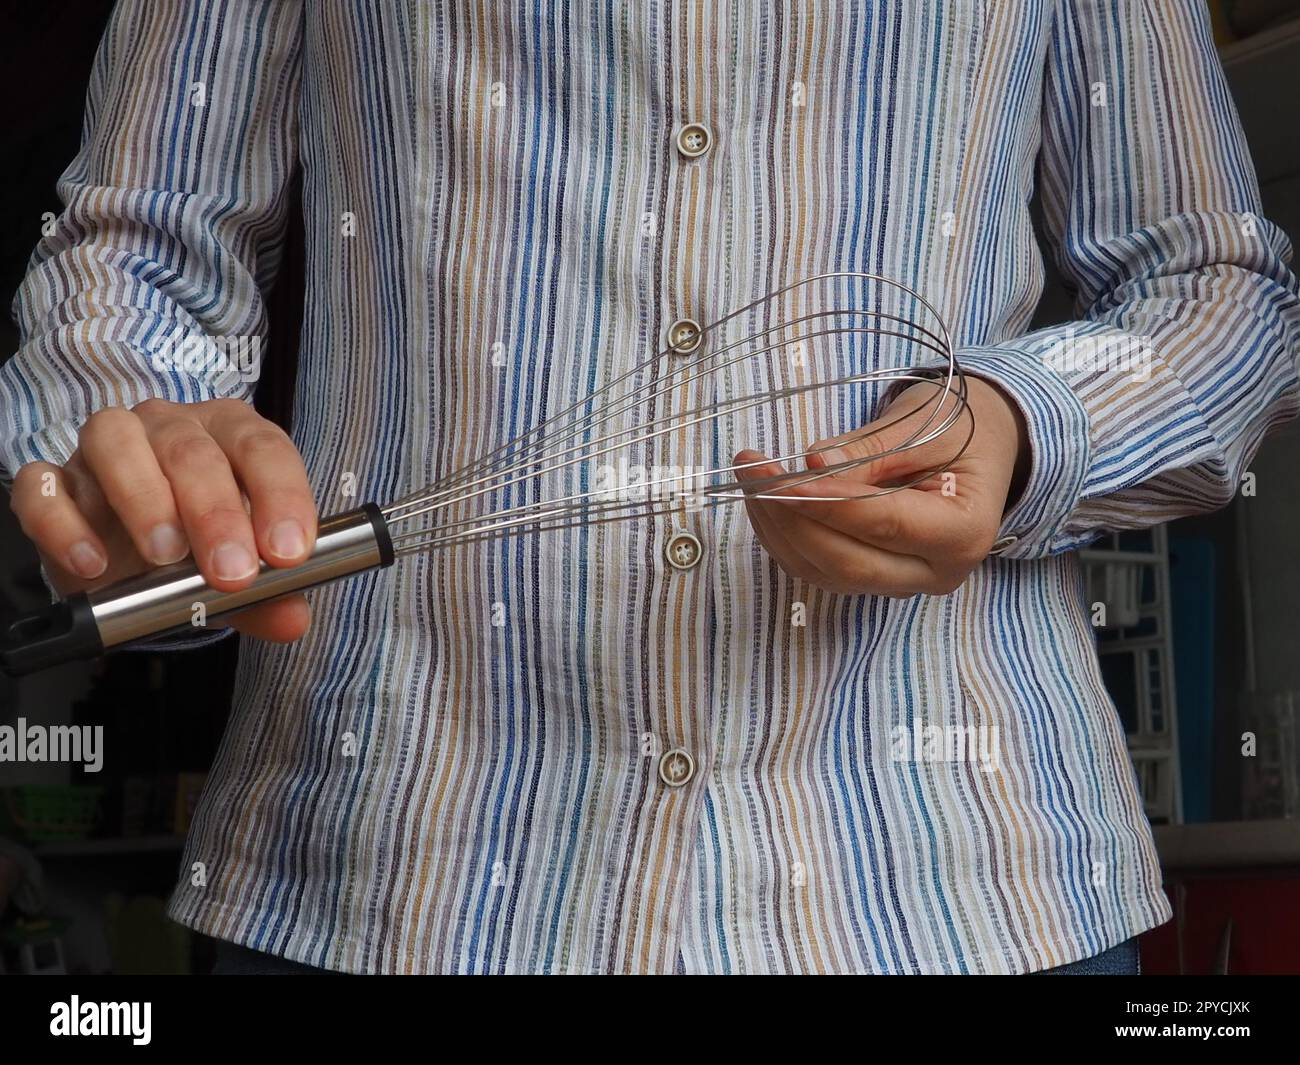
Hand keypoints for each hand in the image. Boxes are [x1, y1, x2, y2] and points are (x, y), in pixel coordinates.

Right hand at [9, 398, 317, 641]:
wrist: (138, 557)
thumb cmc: (203, 545)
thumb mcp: (245, 571)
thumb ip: (272, 593)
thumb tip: (291, 618)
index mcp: (230, 434)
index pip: (263, 448)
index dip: (281, 496)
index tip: (287, 551)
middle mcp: (169, 428)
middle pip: (192, 450)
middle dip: (216, 513)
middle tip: (231, 571)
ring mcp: (105, 448)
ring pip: (117, 443)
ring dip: (143, 498)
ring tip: (164, 554)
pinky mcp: (54, 483)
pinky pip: (44, 488)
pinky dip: (64, 524)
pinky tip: (92, 563)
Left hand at [735, 377, 1028, 595]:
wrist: (982, 445)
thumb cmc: (961, 428)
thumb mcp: (925, 424)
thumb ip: (869, 450)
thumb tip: (813, 463)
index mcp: (964, 534)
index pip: (883, 525)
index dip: (827, 503)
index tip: (782, 476)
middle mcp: (934, 573)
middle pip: (846, 562)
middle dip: (790, 516)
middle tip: (752, 467)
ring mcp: (901, 583)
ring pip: (823, 571)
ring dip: (777, 525)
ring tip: (751, 473)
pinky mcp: (871, 579)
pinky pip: (816, 568)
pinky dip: (782, 535)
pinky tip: (763, 497)